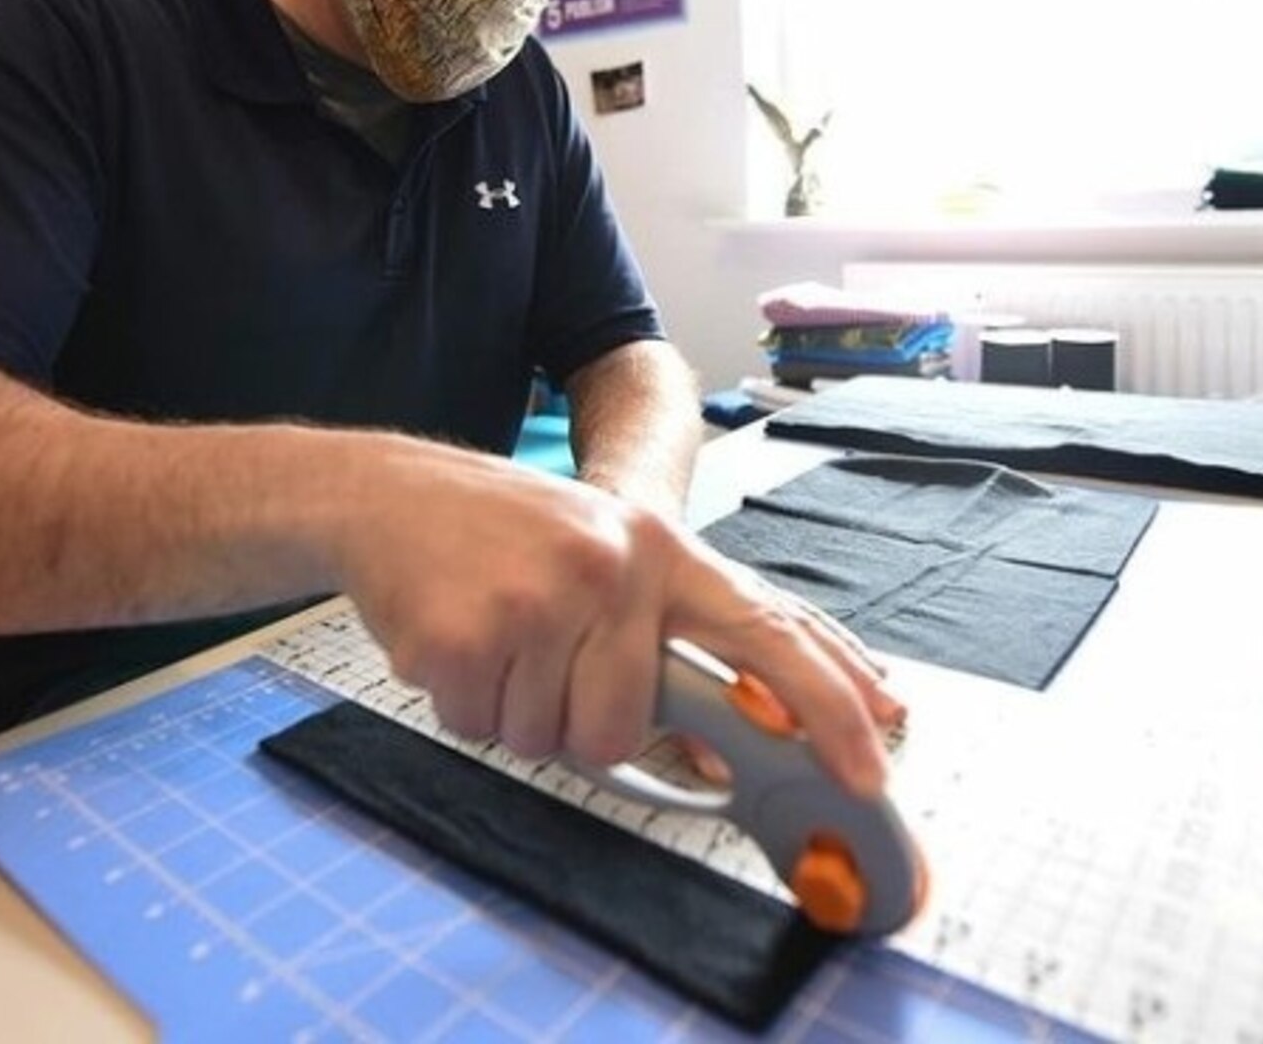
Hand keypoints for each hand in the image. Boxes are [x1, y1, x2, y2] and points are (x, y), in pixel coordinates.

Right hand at [332, 435, 900, 797]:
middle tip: (538, 654)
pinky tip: (451, 637)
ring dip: (512, 710)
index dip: (828, 705)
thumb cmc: (509, 537)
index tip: (871, 769)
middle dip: (573, 719)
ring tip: (494, 633)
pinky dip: (461, 702)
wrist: (391, 493)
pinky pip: (480, 729)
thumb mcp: (607, 561)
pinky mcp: (467, 633)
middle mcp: (613, 567)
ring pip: (547, 739)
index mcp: (661, 549)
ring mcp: (538, 598)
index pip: (768, 630)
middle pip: (622, 731)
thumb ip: (671, 642)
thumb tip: (724, 750)